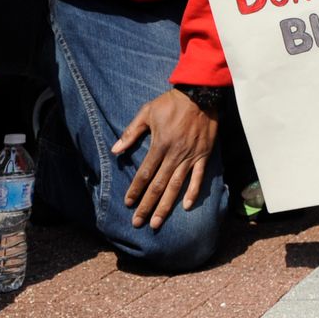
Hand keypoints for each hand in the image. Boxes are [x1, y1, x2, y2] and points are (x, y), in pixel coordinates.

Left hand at [111, 88, 218, 228]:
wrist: (200, 94)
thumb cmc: (171, 103)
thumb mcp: (147, 112)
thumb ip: (131, 132)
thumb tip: (115, 150)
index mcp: (160, 145)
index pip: (144, 173)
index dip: (135, 190)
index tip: (128, 203)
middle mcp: (175, 155)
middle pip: (158, 185)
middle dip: (147, 206)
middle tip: (138, 222)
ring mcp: (190, 157)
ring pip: (176, 186)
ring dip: (166, 205)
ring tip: (157, 222)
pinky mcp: (203, 155)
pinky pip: (198, 177)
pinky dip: (193, 192)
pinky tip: (187, 207)